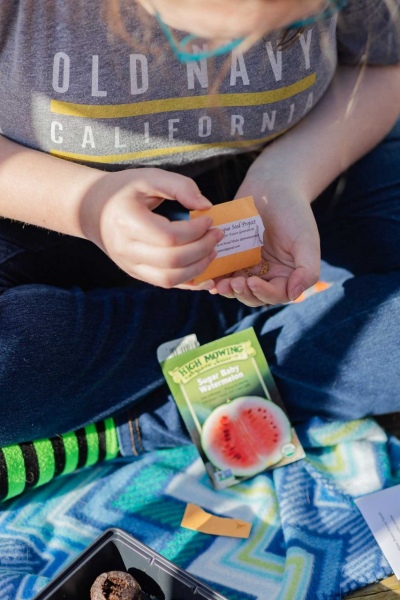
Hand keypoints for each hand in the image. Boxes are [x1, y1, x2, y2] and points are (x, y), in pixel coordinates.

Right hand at [80, 168, 222, 287]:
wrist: (92, 209)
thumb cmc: (124, 190)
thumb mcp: (149, 177)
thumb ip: (180, 186)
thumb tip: (206, 206)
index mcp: (127, 222)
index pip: (169, 237)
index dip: (195, 230)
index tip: (209, 219)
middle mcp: (126, 249)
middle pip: (172, 261)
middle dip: (202, 249)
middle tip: (217, 235)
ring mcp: (129, 265)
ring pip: (170, 279)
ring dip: (198, 268)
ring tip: (213, 251)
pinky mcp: (136, 274)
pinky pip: (166, 284)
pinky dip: (189, 281)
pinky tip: (205, 270)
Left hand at [211, 171, 320, 306]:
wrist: (273, 185)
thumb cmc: (294, 211)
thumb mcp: (306, 240)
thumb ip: (307, 269)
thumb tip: (295, 295)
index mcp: (287, 275)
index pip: (276, 294)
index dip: (264, 293)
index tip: (252, 282)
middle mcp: (267, 274)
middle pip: (254, 296)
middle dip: (243, 293)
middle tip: (233, 284)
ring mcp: (248, 266)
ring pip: (236, 287)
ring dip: (228, 290)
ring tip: (220, 285)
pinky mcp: (232, 255)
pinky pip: (223, 271)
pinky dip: (216, 277)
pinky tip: (210, 277)